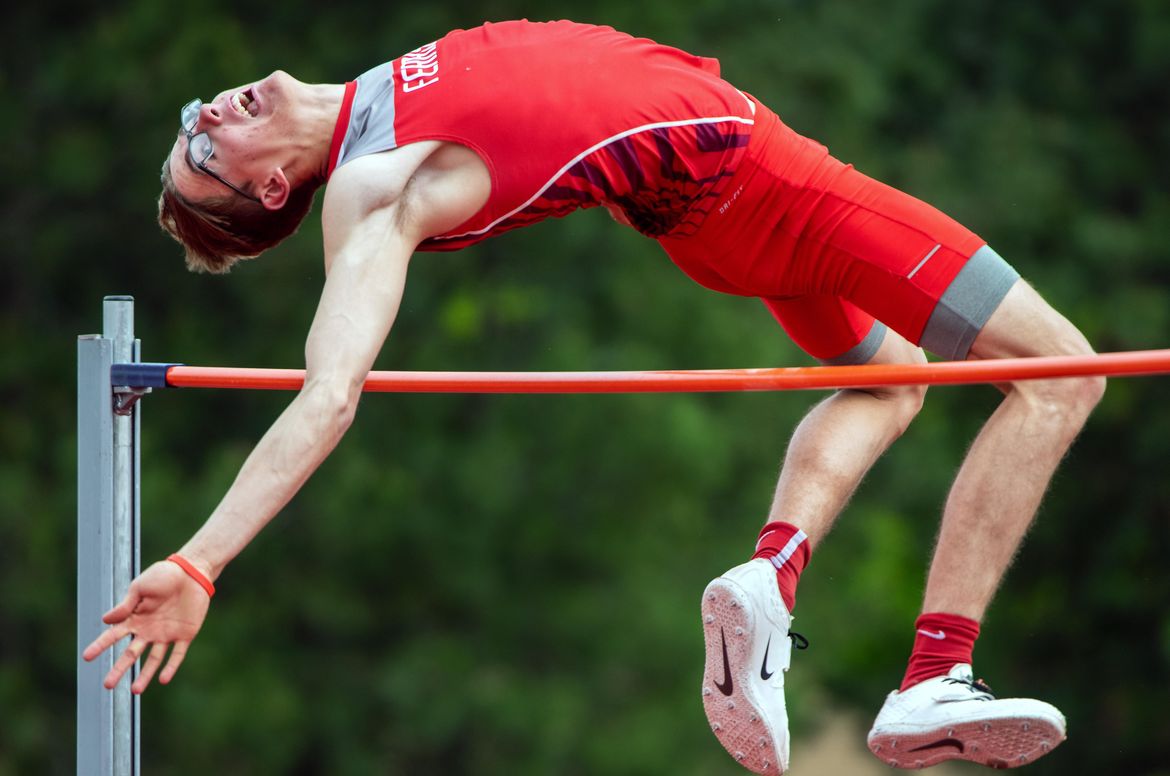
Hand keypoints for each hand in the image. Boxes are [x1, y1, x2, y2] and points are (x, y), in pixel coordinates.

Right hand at [82, 559, 211, 693]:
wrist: (192, 572)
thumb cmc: (163, 575)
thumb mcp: (140, 587)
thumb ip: (125, 605)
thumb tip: (105, 621)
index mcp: (135, 618)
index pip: (114, 635)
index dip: (100, 646)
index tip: (86, 657)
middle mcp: (148, 630)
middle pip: (131, 654)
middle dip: (119, 669)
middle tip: (107, 685)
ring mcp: (166, 634)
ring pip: (153, 659)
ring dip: (145, 674)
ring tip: (135, 690)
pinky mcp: (185, 635)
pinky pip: (177, 654)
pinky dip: (171, 667)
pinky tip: (163, 679)